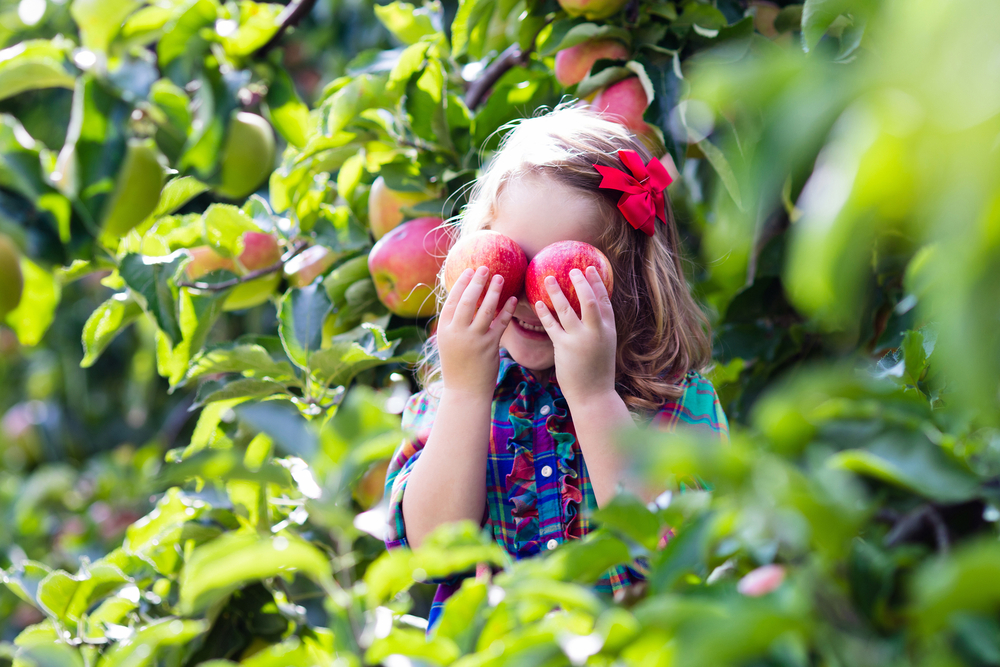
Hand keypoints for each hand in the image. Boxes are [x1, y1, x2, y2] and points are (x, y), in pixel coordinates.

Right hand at [437, 266, 516, 397]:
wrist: (465, 392)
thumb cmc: (458, 367)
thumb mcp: (449, 345)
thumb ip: (455, 326)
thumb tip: (462, 305)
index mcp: (445, 330)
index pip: (452, 301)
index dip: (461, 284)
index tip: (469, 271)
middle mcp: (458, 332)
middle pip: (467, 301)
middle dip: (477, 282)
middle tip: (485, 267)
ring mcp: (474, 339)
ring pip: (485, 309)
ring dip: (493, 291)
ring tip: (500, 277)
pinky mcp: (490, 346)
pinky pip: (500, 323)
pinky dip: (507, 310)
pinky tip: (513, 299)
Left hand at [534, 266, 616, 407]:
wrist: (594, 396)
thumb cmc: (598, 373)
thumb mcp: (605, 348)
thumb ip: (599, 331)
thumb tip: (590, 316)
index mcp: (608, 330)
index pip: (604, 301)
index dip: (597, 283)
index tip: (590, 269)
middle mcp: (596, 332)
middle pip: (588, 300)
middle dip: (580, 282)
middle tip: (571, 269)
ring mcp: (580, 339)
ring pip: (567, 309)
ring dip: (557, 292)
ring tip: (548, 278)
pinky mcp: (564, 348)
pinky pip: (552, 325)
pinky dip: (545, 312)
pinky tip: (538, 303)